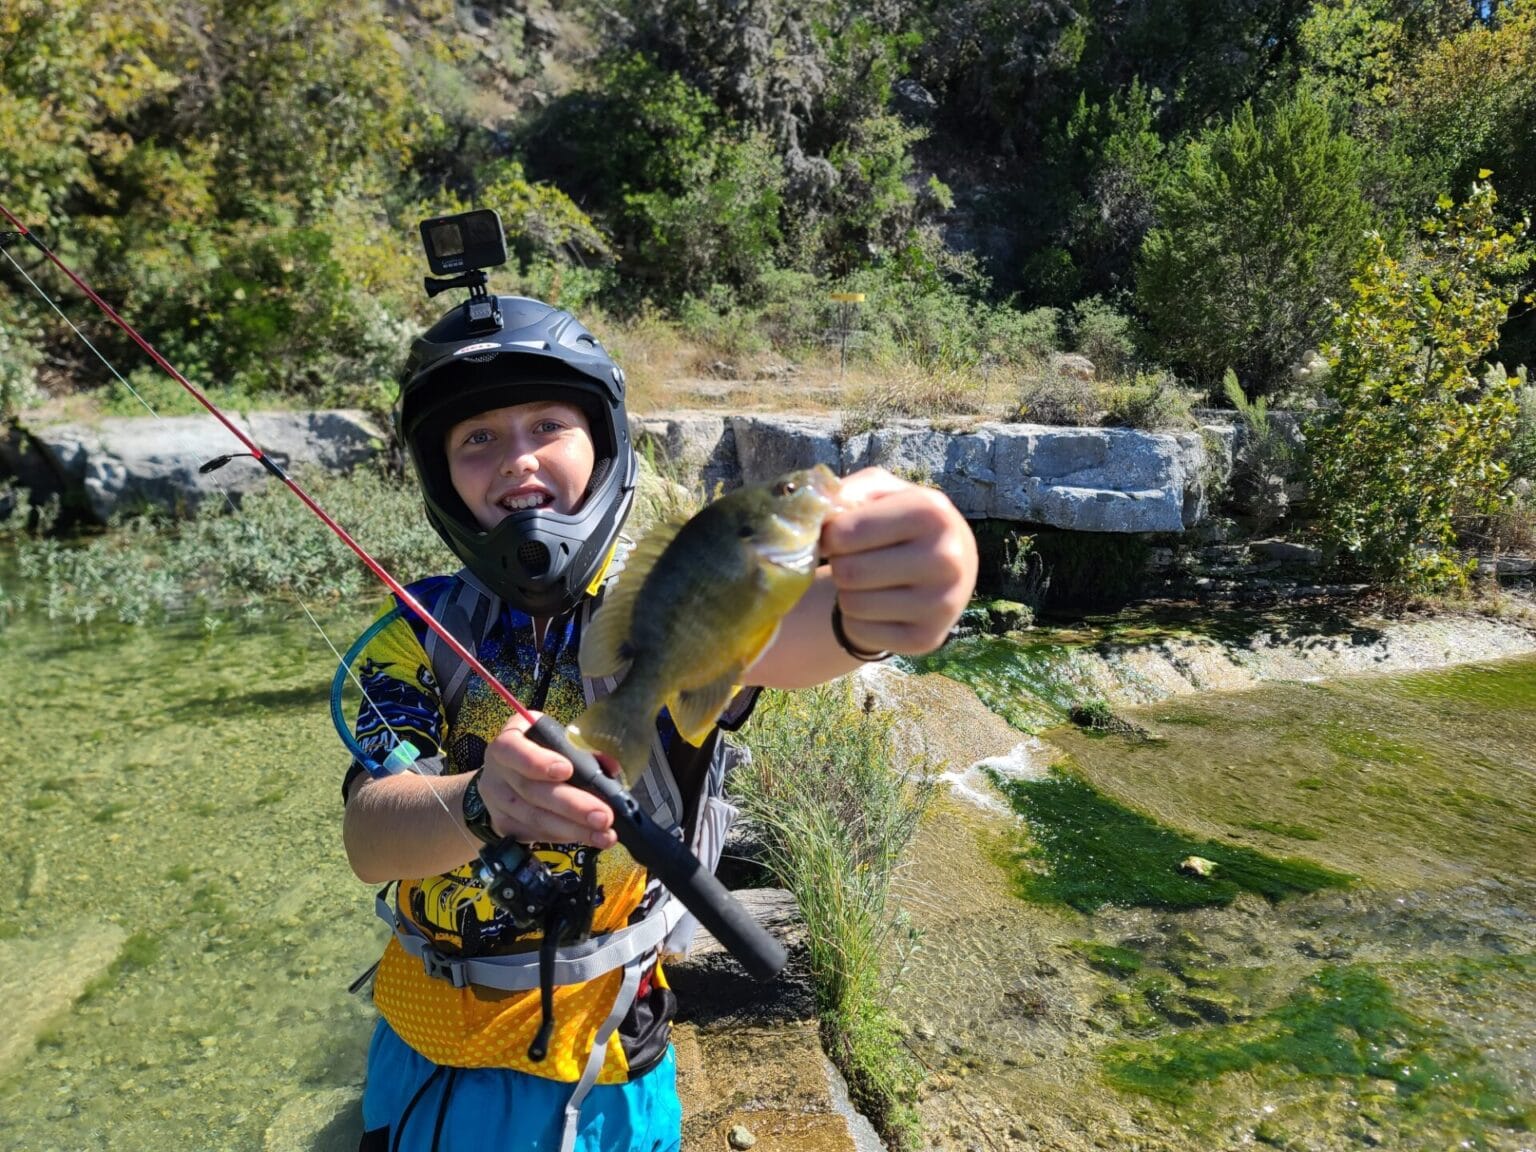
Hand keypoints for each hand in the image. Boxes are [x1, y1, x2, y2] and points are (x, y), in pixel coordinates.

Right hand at [477, 711, 619, 848]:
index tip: (567, 770)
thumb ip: (582, 748)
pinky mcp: (504, 825)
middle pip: (531, 791)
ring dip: (574, 829)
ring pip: (535, 818)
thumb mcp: (557, 739)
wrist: (507, 773)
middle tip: (603, 816)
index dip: (538, 761)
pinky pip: (535, 833)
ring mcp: (496, 802)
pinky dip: (564, 836)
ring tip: (604, 834)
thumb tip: (611, 767)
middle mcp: (496, 772)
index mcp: (508, 742)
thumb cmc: (541, 750)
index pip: (513, 750)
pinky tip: (587, 837)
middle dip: (571, 805)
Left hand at [820, 468, 977, 655]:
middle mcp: (945, 558)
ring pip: (852, 604)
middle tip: (857, 559)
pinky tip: (880, 605)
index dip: (830, 535)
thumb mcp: (879, 492)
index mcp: (931, 512)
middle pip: (848, 571)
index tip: (839, 535)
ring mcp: (941, 603)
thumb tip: (812, 514)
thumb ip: (844, 492)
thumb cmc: (902, 522)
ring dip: (847, 593)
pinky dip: (857, 620)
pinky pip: (860, 631)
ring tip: (870, 581)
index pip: (845, 532)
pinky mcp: (927, 638)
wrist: (948, 567)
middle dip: (841, 564)